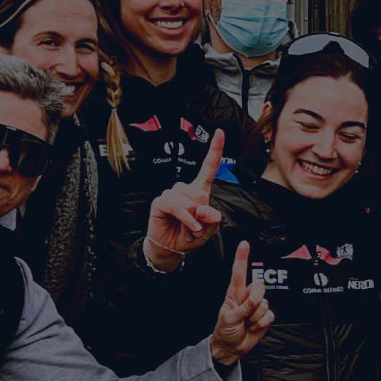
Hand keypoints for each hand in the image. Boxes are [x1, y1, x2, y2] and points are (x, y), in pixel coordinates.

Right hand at [144, 130, 225, 269]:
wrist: (172, 248)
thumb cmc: (190, 236)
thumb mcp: (209, 230)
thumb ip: (213, 218)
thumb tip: (203, 208)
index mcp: (199, 191)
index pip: (208, 168)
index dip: (214, 150)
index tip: (219, 132)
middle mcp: (185, 189)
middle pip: (200, 191)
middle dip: (202, 212)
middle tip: (197, 224)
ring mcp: (172, 194)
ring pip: (188, 199)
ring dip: (193, 217)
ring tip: (190, 227)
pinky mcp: (161, 202)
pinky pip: (177, 206)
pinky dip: (186, 219)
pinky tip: (189, 227)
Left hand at [210, 241, 272, 364]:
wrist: (230, 348)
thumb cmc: (224, 331)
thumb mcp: (229, 318)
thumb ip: (243, 308)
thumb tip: (255, 301)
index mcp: (234, 294)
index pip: (239, 273)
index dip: (242, 258)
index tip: (244, 245)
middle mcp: (247, 297)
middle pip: (260, 287)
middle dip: (255, 300)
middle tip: (246, 312)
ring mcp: (256, 307)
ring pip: (266, 304)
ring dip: (256, 317)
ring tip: (246, 323)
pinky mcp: (264, 317)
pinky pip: (270, 315)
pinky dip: (262, 323)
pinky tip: (253, 326)